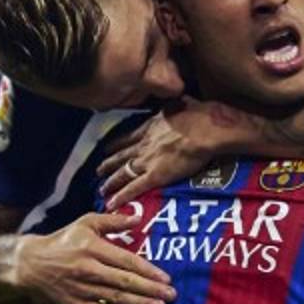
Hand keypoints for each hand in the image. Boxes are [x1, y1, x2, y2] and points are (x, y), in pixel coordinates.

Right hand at [16, 212, 176, 303]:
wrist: (32, 264)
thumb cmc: (65, 240)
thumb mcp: (86, 223)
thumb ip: (113, 221)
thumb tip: (138, 219)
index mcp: (92, 248)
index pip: (125, 261)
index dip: (147, 270)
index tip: (166, 277)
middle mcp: (87, 269)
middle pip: (124, 282)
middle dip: (150, 290)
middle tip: (171, 296)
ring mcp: (81, 289)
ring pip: (115, 299)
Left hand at [97, 97, 232, 209]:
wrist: (205, 129)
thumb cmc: (198, 115)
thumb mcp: (180, 102)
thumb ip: (173, 104)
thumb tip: (178, 99)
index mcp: (149, 127)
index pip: (128, 138)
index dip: (116, 144)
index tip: (107, 148)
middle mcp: (143, 145)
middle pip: (121, 156)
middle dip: (108, 164)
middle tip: (98, 171)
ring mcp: (147, 161)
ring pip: (123, 173)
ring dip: (111, 182)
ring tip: (102, 189)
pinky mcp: (155, 176)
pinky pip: (134, 188)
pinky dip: (122, 197)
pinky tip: (112, 204)